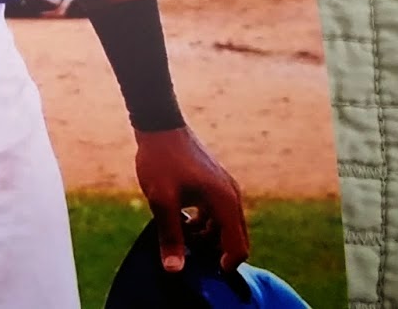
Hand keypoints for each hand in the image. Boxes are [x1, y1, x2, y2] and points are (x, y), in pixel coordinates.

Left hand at [134, 127, 248, 272]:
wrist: (159, 125)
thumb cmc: (161, 160)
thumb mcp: (162, 200)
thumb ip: (170, 235)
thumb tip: (174, 269)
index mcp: (225, 201)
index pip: (238, 246)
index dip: (226, 265)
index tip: (206, 272)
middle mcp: (231, 195)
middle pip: (233, 237)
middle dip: (214, 251)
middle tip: (188, 253)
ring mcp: (224, 188)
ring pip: (223, 225)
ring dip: (206, 237)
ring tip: (179, 236)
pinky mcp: (214, 184)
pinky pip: (215, 213)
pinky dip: (202, 223)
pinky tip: (180, 223)